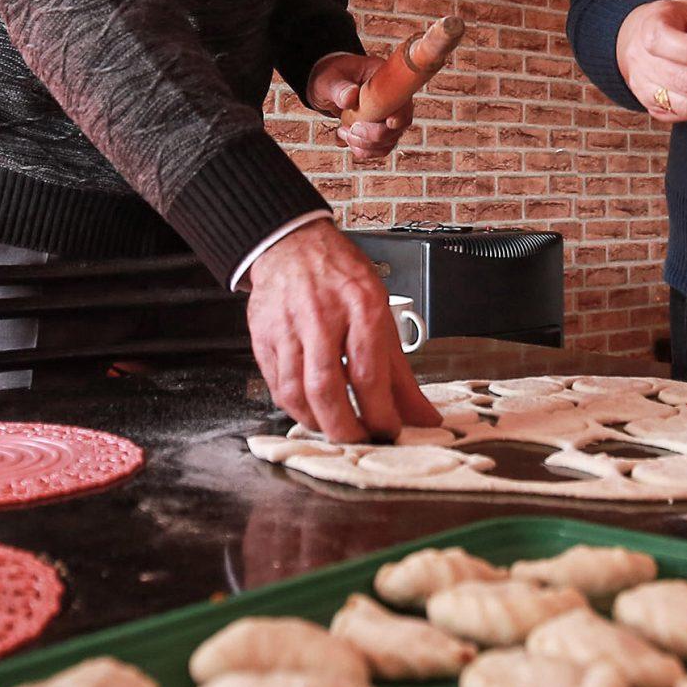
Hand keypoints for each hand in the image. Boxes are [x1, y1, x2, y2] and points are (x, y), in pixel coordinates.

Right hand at [244, 221, 441, 442]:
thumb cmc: (341, 279)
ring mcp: (287, 327)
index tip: (388, 430)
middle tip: (359, 440)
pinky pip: (276, 385)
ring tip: (334, 429)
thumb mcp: (383, 315)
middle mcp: (322, 317)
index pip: (368, 373)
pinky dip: (293, 408)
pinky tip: (310, 411)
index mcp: (361, 307)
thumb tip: (423, 417)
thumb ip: (401, 374)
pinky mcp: (263, 337)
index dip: (380, 413)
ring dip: (317, 423)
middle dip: (344, 428)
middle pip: (326, 388)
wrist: (293, 246)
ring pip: (295, 391)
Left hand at [306, 52, 411, 162]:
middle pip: (398, 126)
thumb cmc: (331, 78)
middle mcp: (394, 99)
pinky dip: (363, 150)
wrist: (329, 87)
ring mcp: (391, 116)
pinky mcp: (383, 130)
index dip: (390, 116)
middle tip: (348, 128)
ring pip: (390, 141)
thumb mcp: (330, 80)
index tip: (370, 121)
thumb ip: (339, 89)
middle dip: (371, 135)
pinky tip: (347, 140)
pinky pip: (382, 148)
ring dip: (365, 145)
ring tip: (343, 132)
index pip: (400, 101)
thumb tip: (350, 97)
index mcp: (386, 79)